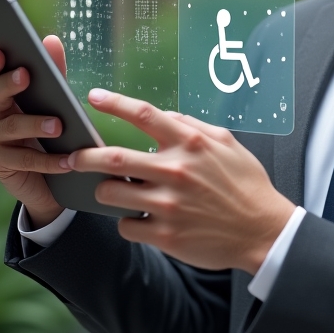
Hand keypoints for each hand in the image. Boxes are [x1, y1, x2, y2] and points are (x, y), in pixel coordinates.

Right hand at [0, 36, 69, 227]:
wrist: (44, 175)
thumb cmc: (46, 128)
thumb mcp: (53, 99)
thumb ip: (53, 71)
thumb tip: (51, 40)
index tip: (1, 52)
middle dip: (10, 84)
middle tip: (26, 75)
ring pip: (11, 127)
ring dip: (35, 125)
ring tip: (58, 125)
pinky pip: (23, 160)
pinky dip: (49, 160)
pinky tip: (68, 160)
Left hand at [67, 90, 295, 272]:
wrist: (262, 230)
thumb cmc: (246, 184)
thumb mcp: (227, 143)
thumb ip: (193, 126)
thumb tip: (165, 117)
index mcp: (190, 144)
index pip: (143, 114)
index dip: (114, 103)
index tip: (94, 97)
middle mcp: (175, 171)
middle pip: (112, 158)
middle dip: (84, 156)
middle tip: (71, 157)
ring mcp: (168, 205)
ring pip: (111, 193)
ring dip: (104, 190)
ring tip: (109, 189)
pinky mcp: (165, 235)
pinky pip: (126, 225)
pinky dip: (127, 220)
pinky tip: (140, 218)